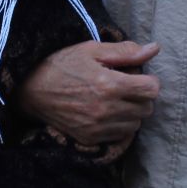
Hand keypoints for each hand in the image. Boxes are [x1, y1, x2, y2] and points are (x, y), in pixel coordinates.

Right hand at [17, 40, 160, 145]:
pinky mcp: (90, 138)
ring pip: (136, 124)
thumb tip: (154, 49)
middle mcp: (106, 109)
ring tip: (116, 100)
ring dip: (132, 112)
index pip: (151, 90)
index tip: (137, 77)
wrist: (31, 90)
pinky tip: (107, 113)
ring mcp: (98, 127)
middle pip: (147, 108)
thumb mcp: (92, 50)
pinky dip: (120, 125)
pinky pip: (120, 136)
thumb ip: (125, 52)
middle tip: (126, 87)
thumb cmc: (62, 64)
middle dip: (141, 97)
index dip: (149, 81)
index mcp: (109, 84)